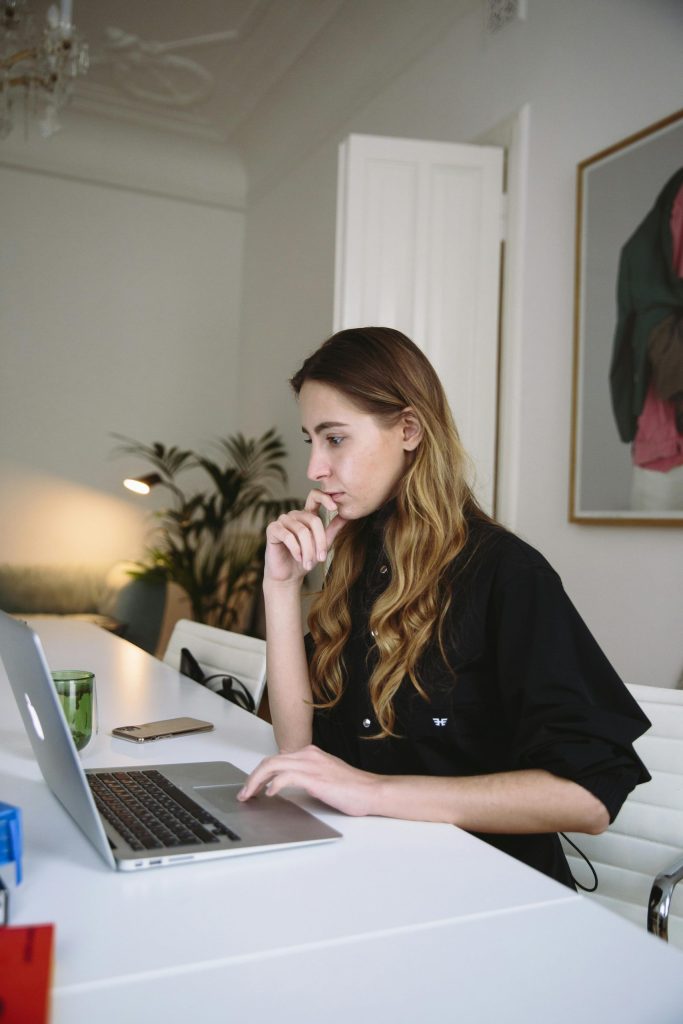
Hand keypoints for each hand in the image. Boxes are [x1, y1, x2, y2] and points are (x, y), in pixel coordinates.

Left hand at [237, 745, 380, 816]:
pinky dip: (273, 785)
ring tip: (248, 795)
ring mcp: (311, 765)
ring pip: (272, 766)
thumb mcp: (324, 777)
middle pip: (269, 761)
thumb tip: (286, 784)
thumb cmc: (352, 788)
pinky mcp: (315, 778)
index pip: (277, 759)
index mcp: (310, 753)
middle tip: (243, 793)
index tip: (251, 786)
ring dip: (255, 781)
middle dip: (252, 777)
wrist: (372, 791)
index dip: (259, 773)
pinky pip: (285, 777)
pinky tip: (269, 794)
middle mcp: (308, 755)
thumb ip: (306, 776)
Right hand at [263, 490, 347, 584]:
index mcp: (307, 515)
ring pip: (302, 531)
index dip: (325, 498)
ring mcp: (282, 520)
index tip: (335, 508)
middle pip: (313, 520)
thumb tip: (347, 516)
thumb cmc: (305, 559)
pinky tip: (298, 558)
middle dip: (320, 542)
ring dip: (308, 550)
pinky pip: (288, 536)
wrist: (288, 576)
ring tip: (309, 563)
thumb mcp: (323, 545)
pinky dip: (296, 549)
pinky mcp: (272, 529)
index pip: (315, 496)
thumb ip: (333, 529)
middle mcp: (294, 515)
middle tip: (321, 559)